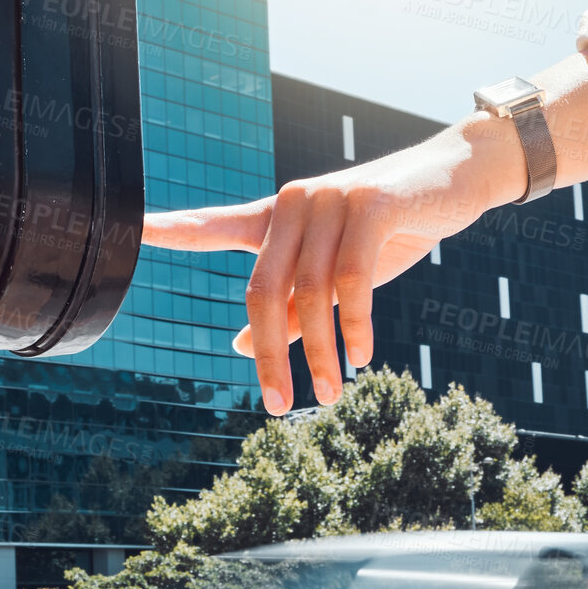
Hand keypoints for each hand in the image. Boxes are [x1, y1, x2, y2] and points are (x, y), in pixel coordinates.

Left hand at [140, 118, 522, 412]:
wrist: (454, 182)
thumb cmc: (390, 231)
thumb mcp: (334, 276)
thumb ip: (291, 308)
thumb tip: (244, 349)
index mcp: (278, 217)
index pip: (216, 224)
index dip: (174, 230)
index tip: (133, 230)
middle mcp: (294, 203)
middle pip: (264, 289)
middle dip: (272, 356)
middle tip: (277, 406)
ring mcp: (330, 199)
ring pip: (311, 292)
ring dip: (321, 354)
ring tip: (330, 395)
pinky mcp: (370, 205)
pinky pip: (352, 279)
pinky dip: (355, 324)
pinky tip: (360, 356)